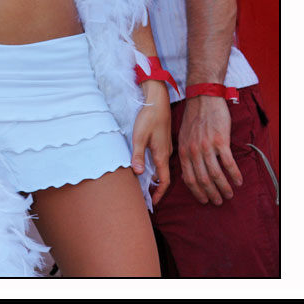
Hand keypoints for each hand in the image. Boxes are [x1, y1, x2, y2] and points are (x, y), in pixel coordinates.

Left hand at [130, 80, 172, 205]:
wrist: (158, 100)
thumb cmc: (149, 117)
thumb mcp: (139, 136)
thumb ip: (138, 155)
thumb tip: (137, 174)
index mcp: (162, 155)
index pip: (164, 181)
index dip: (159, 194)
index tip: (153, 203)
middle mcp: (166, 153)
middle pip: (163, 176)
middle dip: (156, 188)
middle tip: (146, 195)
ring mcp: (165, 146)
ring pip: (161, 167)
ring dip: (155, 176)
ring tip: (145, 183)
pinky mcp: (163, 140)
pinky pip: (160, 158)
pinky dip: (155, 166)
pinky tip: (146, 164)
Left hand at [178, 95, 242, 204]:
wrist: (202, 97)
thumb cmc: (194, 117)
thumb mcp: (183, 136)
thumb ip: (185, 154)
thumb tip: (188, 173)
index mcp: (183, 151)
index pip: (189, 179)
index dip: (197, 192)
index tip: (204, 200)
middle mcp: (194, 151)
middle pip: (203, 180)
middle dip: (212, 194)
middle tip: (219, 201)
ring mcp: (207, 146)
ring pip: (216, 175)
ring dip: (224, 188)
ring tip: (229, 194)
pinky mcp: (220, 140)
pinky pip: (228, 163)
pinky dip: (234, 175)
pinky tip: (238, 181)